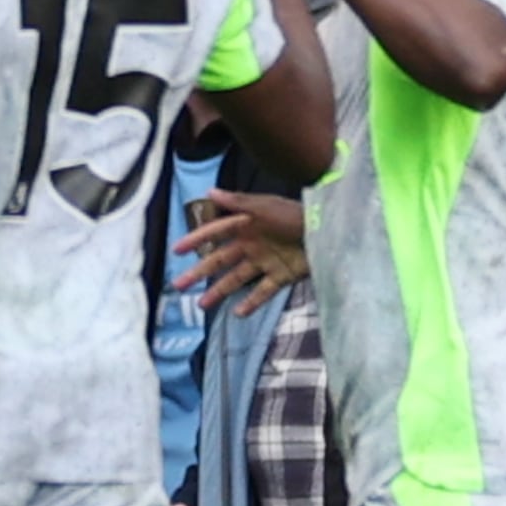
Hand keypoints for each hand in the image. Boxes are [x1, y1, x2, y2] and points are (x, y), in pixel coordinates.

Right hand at [176, 190, 309, 314]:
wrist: (329, 232)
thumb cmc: (296, 215)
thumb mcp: (266, 206)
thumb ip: (238, 202)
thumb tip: (209, 192)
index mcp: (247, 224)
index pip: (215, 232)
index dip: (196, 239)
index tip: (177, 250)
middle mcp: (252, 244)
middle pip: (220, 260)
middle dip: (199, 272)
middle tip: (178, 285)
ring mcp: (266, 261)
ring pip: (236, 278)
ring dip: (219, 290)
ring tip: (202, 304)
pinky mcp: (281, 276)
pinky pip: (263, 291)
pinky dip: (251, 302)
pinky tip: (238, 312)